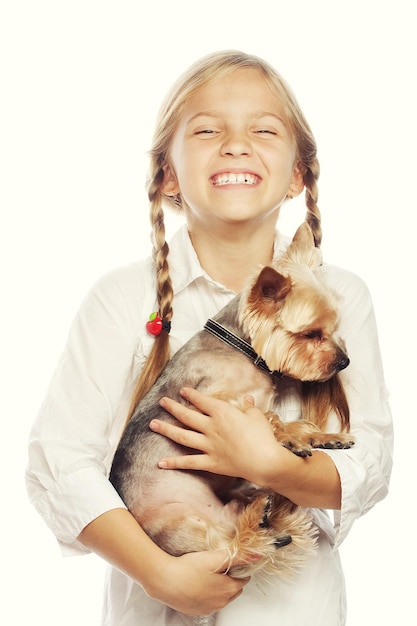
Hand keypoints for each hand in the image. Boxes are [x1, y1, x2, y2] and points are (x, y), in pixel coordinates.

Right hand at [148, 548, 249, 615]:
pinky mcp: (196, 611)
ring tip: (207, 574)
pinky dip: (206, 594)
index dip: (240, 570)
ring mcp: (208, 608)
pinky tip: (197, 583)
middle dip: (231, 579)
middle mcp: (220, 603)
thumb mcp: (216, 557)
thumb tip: (257, 555)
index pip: (243, 580)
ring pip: (221, 598)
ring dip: (219, 588)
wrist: (165, 581)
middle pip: (233, 590)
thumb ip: (238, 556)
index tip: (233, 562)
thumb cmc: (189, 568)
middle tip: (220, 567)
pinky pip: (207, 603)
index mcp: (228, 589)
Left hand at [150, 387, 281, 485]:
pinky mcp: (210, 462)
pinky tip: (160, 462)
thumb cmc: (263, 437)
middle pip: (186, 415)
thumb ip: (248, 408)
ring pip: (182, 436)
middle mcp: (211, 427)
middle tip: (162, 402)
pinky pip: (188, 462)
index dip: (191, 395)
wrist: (265, 461)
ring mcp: (208, 445)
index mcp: (223, 413)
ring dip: (166, 429)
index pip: (202, 401)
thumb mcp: (256, 416)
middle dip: (172, 407)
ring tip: (153, 425)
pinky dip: (174, 462)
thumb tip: (247, 400)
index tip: (182, 391)